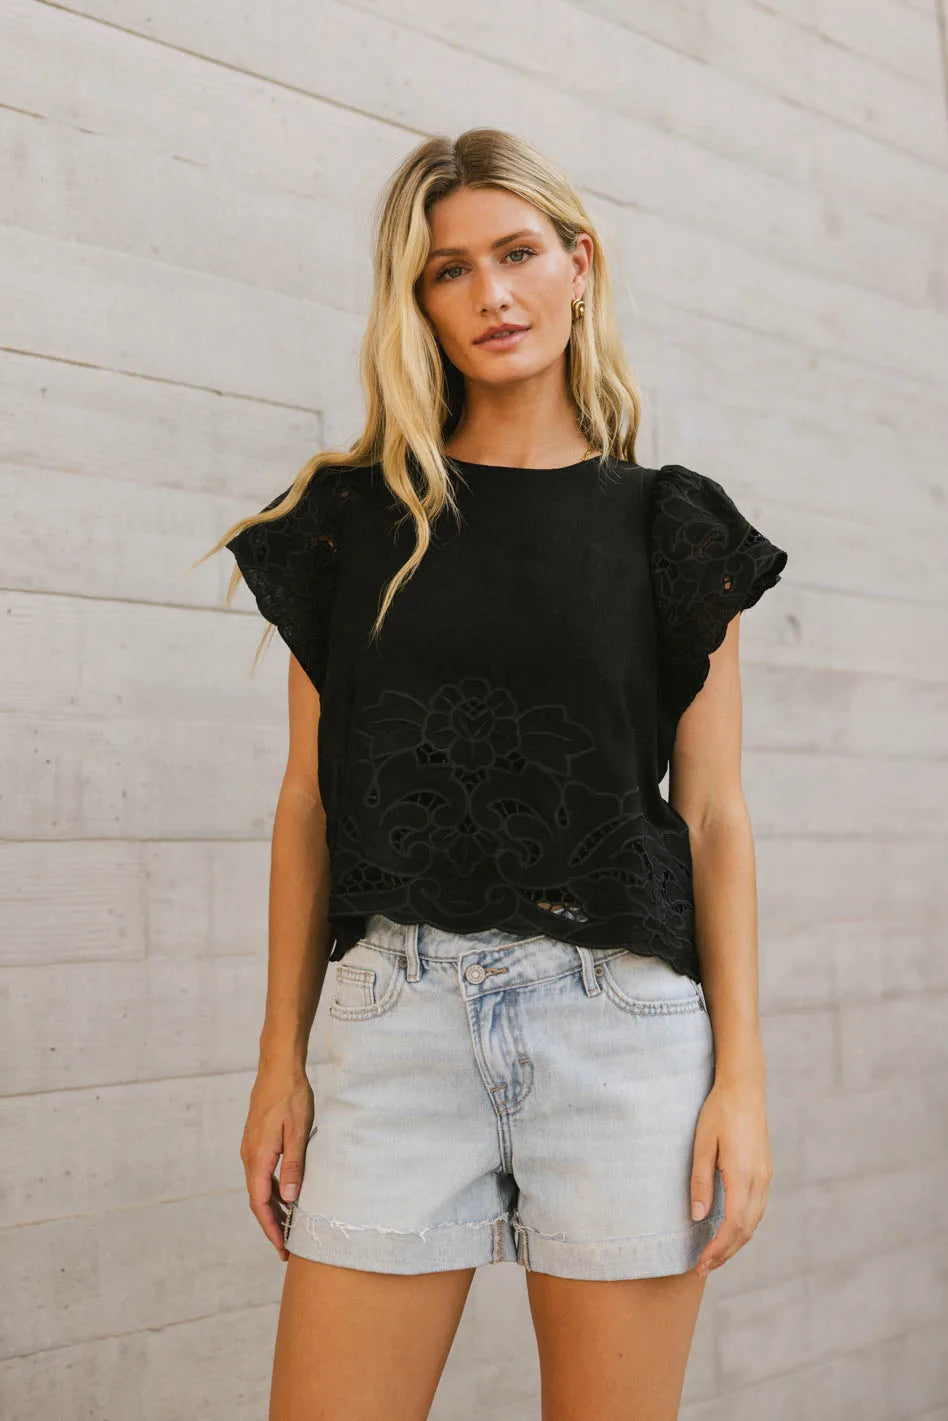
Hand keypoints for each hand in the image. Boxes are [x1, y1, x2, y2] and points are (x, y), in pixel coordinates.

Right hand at [240, 1066, 313, 1259]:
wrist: (278, 1068)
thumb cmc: (291, 1097)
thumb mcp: (298, 1131)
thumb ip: (294, 1165)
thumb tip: (290, 1198)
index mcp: (258, 1157)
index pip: (261, 1203)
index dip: (271, 1228)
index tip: (281, 1248)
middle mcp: (249, 1156)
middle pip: (257, 1200)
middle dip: (271, 1225)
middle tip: (286, 1247)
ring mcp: (251, 1148)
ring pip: (259, 1187)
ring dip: (272, 1209)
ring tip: (289, 1227)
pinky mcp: (257, 1142)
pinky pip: (262, 1174)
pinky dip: (272, 1190)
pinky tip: (287, 1196)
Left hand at [690, 1075, 772, 1278]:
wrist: (745, 1086)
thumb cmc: (719, 1111)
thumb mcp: (702, 1143)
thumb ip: (701, 1181)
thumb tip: (699, 1217)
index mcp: (743, 1175)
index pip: (734, 1226)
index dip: (718, 1250)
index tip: (701, 1264)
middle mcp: (759, 1180)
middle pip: (746, 1230)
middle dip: (725, 1253)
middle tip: (703, 1268)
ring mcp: (765, 1175)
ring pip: (754, 1221)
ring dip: (735, 1242)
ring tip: (713, 1255)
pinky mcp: (764, 1170)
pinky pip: (757, 1208)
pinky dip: (744, 1226)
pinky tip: (729, 1228)